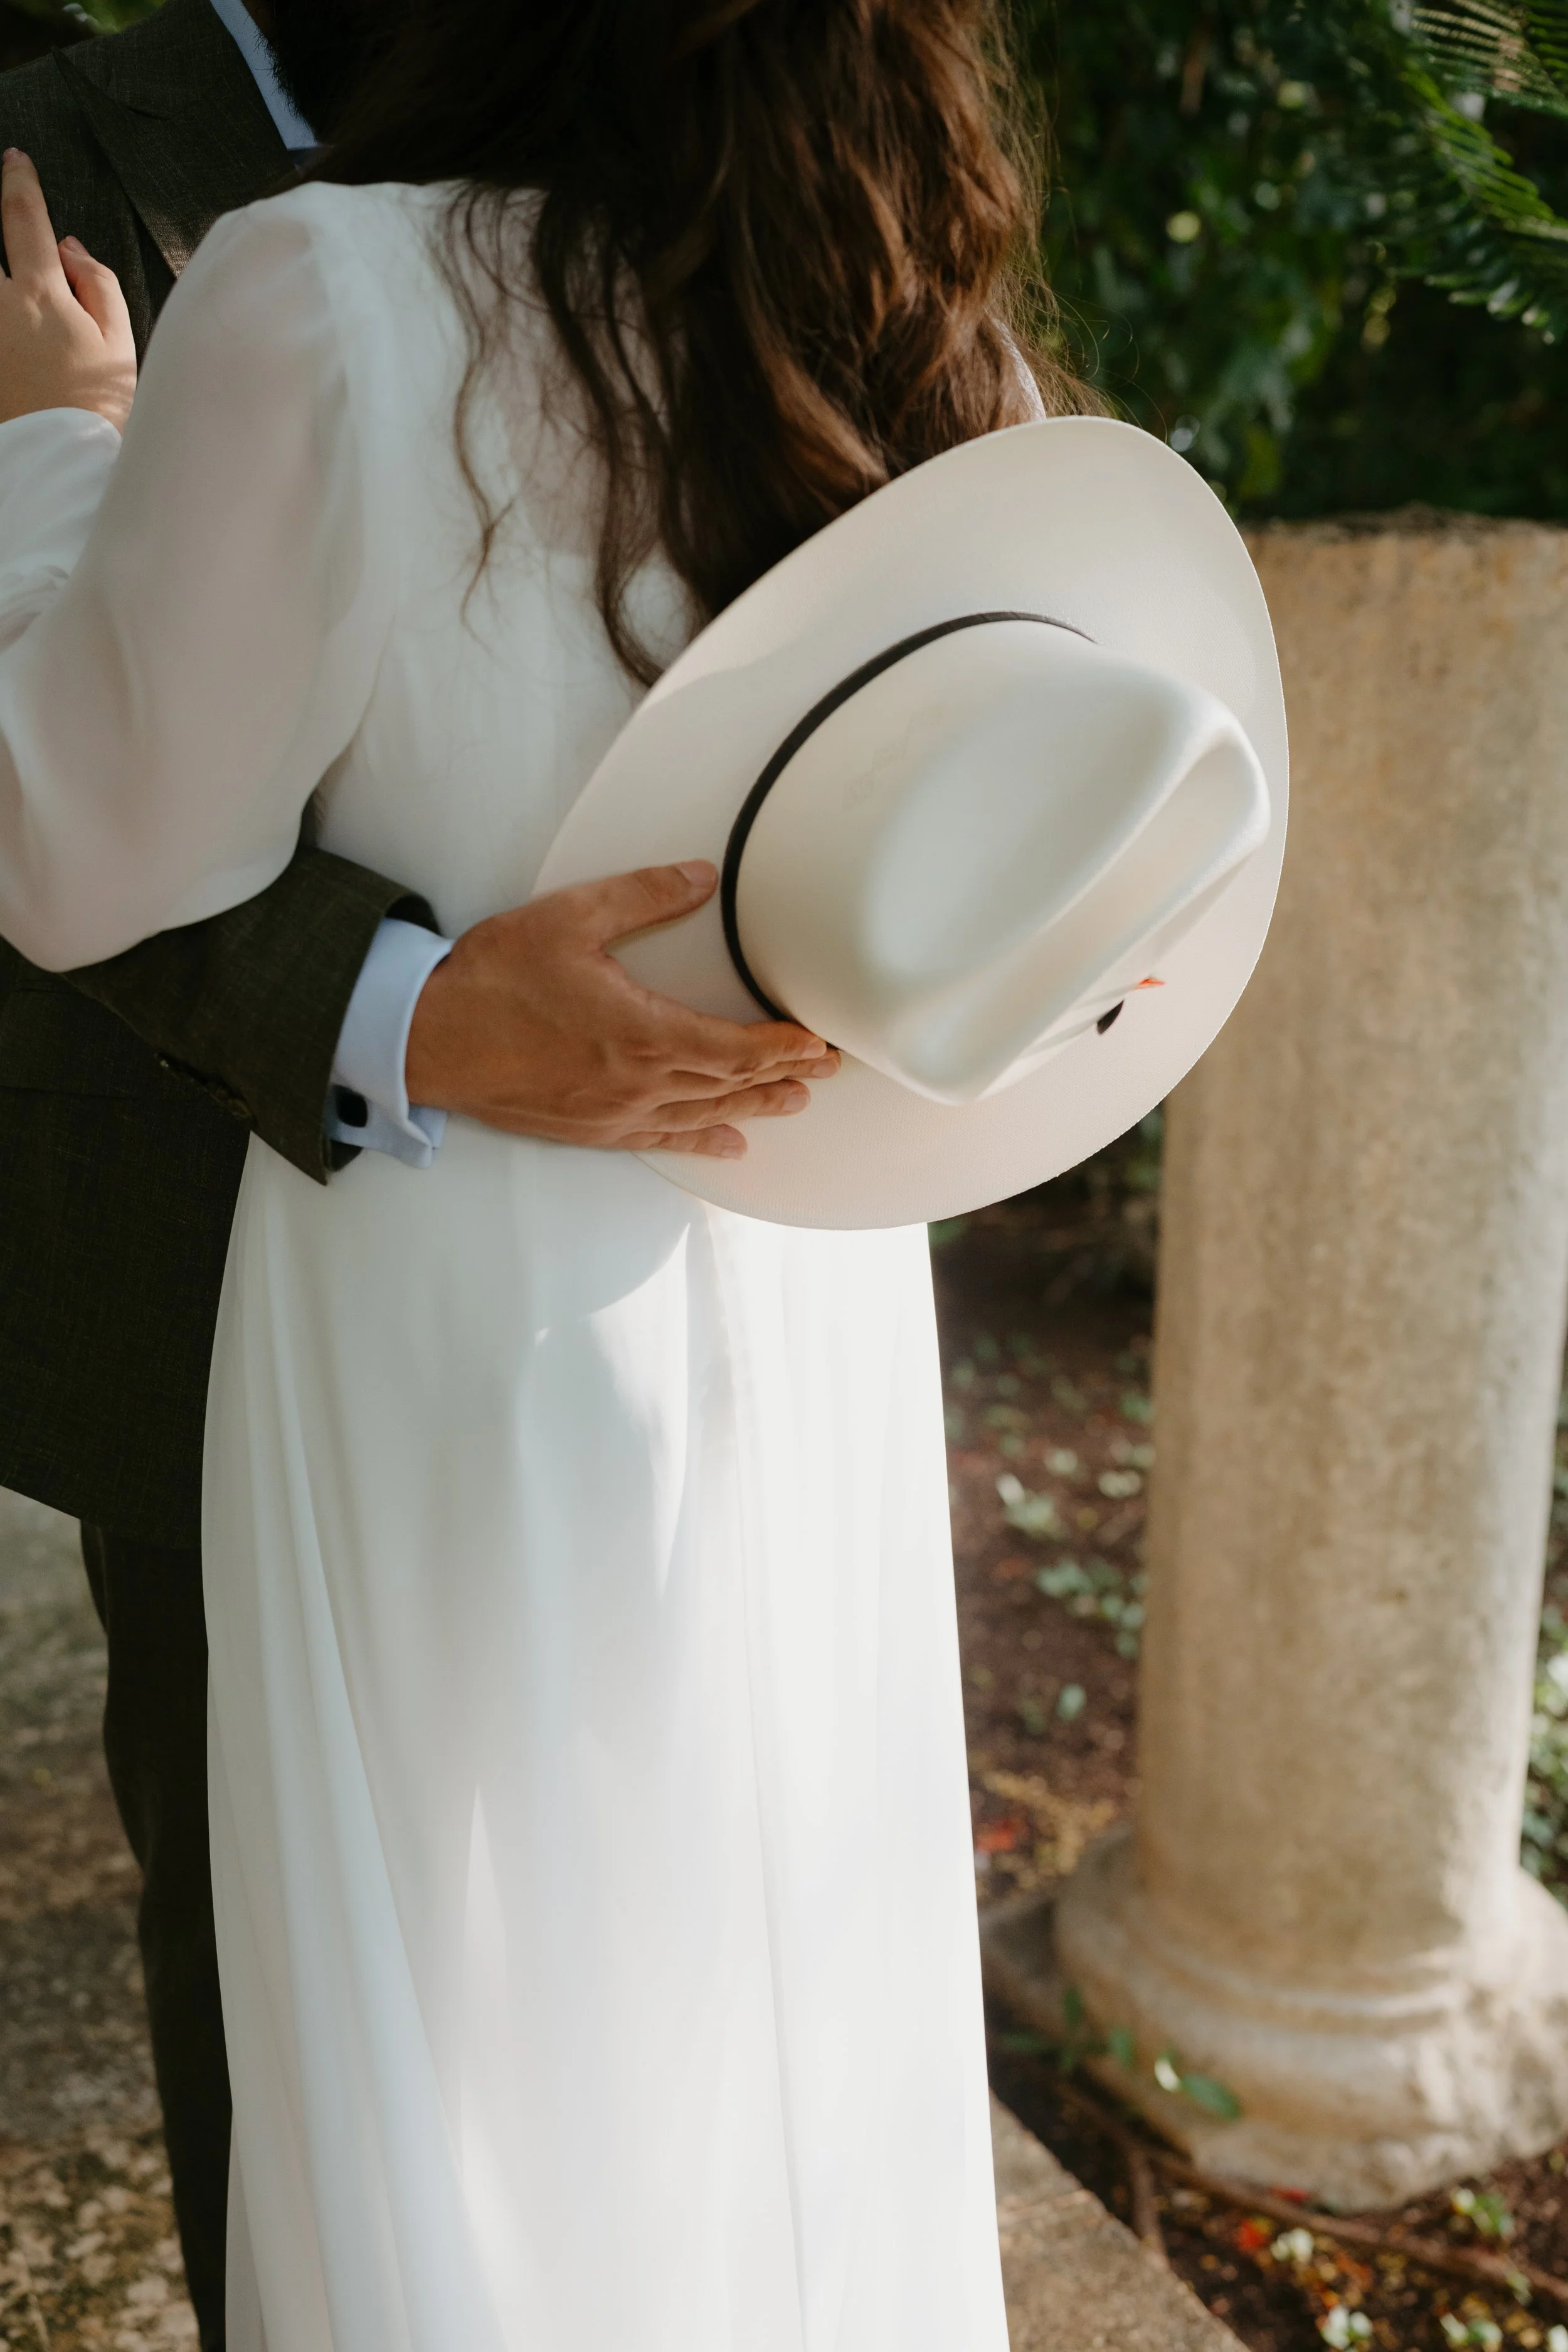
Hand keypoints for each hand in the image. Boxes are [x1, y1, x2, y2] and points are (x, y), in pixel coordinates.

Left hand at [0, 149, 134, 430]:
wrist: (65, 468)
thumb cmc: (100, 409)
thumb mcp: (119, 342)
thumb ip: (96, 283)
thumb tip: (68, 246)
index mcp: (40, 295)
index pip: (22, 217)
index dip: (18, 181)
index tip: (15, 161)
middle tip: (4, 210)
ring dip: (2, 274)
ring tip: (20, 286)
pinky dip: (4, 311)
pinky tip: (12, 313)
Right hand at [405, 860, 839, 1159]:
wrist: (427, 1039)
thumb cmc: (493, 979)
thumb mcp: (570, 918)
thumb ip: (643, 897)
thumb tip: (702, 877)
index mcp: (642, 1033)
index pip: (735, 1048)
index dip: (783, 1047)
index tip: (818, 1042)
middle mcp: (637, 1083)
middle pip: (729, 1084)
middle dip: (783, 1075)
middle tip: (827, 1071)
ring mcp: (614, 1114)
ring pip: (702, 1115)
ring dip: (752, 1107)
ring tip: (793, 1102)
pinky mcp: (589, 1129)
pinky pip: (659, 1140)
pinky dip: (700, 1140)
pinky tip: (727, 1144)